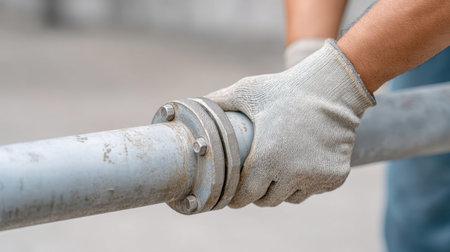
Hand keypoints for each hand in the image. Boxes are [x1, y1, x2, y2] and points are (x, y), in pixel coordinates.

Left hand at [207, 40, 374, 207]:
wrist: (332, 87)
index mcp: (266, 159)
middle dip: (259, 194)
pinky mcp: (335, 177)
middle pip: (268, 200)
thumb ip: (220, 101)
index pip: (246, 196)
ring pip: (292, 197)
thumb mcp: (247, 91)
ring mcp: (315, 177)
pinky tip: (303, 165)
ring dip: (283, 190)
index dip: (238, 198)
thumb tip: (196, 105)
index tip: (234, 197)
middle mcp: (292, 174)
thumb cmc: (286, 89)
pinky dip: (307, 182)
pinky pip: (314, 189)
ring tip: (279, 172)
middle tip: (256, 182)